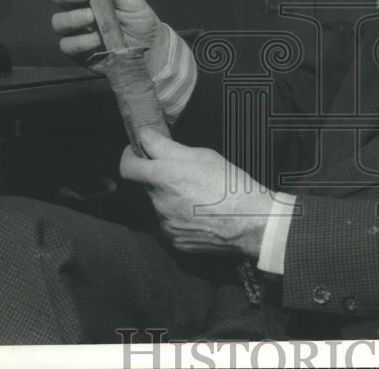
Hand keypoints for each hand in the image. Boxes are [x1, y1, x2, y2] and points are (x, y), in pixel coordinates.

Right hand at [50, 0, 166, 66]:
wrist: (151, 46)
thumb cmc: (139, 19)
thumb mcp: (130, 0)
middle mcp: (77, 8)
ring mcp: (76, 30)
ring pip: (58, 21)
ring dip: (72, 17)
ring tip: (91, 17)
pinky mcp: (78, 51)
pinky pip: (67, 46)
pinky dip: (80, 41)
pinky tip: (96, 39)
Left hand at [120, 129, 273, 258]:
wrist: (251, 222)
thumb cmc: (231, 185)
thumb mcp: (203, 155)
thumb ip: (168, 147)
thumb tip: (147, 138)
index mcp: (164, 176)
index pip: (127, 165)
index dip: (130, 154)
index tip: (140, 150)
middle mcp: (159, 201)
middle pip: (147, 184)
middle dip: (159, 175)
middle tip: (183, 172)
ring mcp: (166, 224)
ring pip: (160, 204)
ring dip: (171, 197)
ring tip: (198, 195)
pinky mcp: (175, 240)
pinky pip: (170, 223)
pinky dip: (180, 216)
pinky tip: (201, 212)